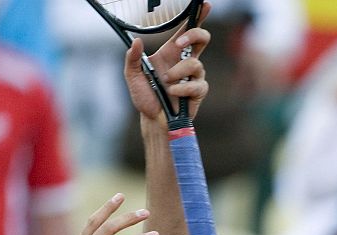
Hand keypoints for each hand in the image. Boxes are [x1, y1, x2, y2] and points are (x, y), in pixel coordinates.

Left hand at [123, 5, 210, 123]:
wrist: (154, 120)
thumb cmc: (145, 98)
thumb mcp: (132, 77)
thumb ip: (131, 58)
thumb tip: (136, 41)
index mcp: (171, 53)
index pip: (186, 30)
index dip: (197, 17)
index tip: (204, 5)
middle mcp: (184, 62)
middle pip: (201, 39)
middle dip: (194, 36)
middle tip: (179, 44)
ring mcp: (194, 77)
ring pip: (195, 63)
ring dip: (178, 72)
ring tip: (166, 83)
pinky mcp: (198, 91)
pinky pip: (196, 84)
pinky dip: (182, 89)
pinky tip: (173, 93)